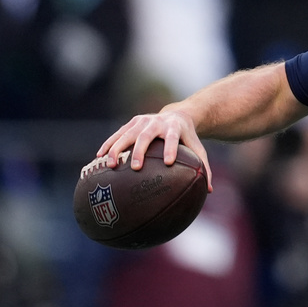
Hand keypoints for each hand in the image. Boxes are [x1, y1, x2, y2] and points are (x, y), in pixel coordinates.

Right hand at [97, 109, 213, 191]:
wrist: (177, 115)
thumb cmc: (187, 138)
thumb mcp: (198, 149)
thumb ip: (204, 168)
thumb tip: (209, 191)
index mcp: (175, 128)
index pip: (173, 138)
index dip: (170, 148)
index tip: (168, 162)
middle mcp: (158, 122)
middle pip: (146, 135)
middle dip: (140, 150)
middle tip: (136, 167)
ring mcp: (143, 121)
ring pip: (127, 134)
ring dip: (117, 148)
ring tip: (109, 165)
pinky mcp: (132, 122)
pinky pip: (117, 134)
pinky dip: (108, 144)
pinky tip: (98, 158)